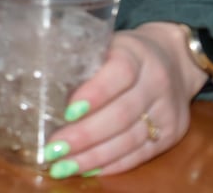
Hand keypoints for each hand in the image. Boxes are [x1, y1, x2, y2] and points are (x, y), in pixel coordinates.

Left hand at [41, 21, 209, 177]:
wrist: (176, 60)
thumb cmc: (125, 52)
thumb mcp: (106, 44)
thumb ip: (80, 60)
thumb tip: (36, 84)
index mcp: (136, 53)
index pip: (119, 73)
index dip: (95, 94)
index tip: (68, 112)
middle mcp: (156, 82)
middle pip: (122, 114)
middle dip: (85, 135)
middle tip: (53, 149)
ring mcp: (167, 111)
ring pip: (130, 139)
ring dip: (94, 157)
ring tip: (64, 166)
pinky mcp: (172, 134)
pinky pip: (140, 154)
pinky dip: (112, 165)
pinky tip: (88, 170)